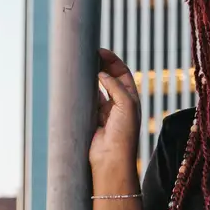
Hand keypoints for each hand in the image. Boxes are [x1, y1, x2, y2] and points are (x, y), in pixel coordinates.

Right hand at [90, 48, 140, 173]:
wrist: (112, 158)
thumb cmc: (124, 133)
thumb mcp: (126, 104)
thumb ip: (115, 86)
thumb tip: (101, 73)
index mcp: (131, 99)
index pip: (123, 73)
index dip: (113, 61)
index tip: (100, 51)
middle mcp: (120, 104)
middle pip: (110, 78)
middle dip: (101, 66)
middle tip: (89, 55)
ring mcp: (106, 111)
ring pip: (97, 89)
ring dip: (91, 78)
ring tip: (81, 67)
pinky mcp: (93, 119)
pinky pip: (88, 101)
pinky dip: (83, 92)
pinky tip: (77, 84)